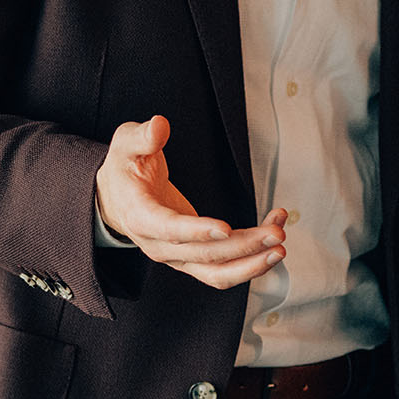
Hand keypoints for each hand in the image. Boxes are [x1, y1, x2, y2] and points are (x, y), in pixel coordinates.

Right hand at [95, 115, 288, 288]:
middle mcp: (158, 245)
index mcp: (140, 216)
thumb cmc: (125, 168)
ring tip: (280, 245)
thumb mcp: (125, 144)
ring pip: (216, 273)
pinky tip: (274, 231)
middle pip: (203, 255)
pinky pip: (224, 268)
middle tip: (275, 233)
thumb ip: (142, 136)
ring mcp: (177, 257)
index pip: (167, 229)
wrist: (118, 198)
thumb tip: (159, 126)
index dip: (196, 231)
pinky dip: (251, 258)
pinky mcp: (194, 258)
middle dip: (242, 246)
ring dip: (251, 263)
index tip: (225, 228)